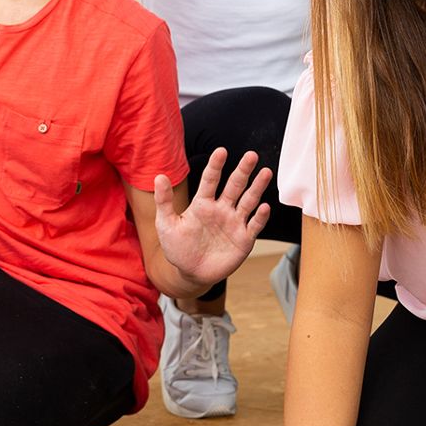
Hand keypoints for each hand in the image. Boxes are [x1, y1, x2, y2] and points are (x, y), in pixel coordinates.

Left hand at [153, 149, 273, 288]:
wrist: (190, 274)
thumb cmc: (177, 248)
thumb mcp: (166, 224)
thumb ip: (164, 201)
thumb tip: (159, 177)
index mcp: (203, 203)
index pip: (210, 180)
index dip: (216, 166)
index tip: (221, 151)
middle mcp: (222, 209)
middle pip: (234, 185)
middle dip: (243, 170)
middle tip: (251, 155)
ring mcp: (234, 223)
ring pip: (248, 201)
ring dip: (257, 187)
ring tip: (266, 172)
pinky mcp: (244, 239)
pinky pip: (254, 225)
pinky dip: (260, 217)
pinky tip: (264, 207)